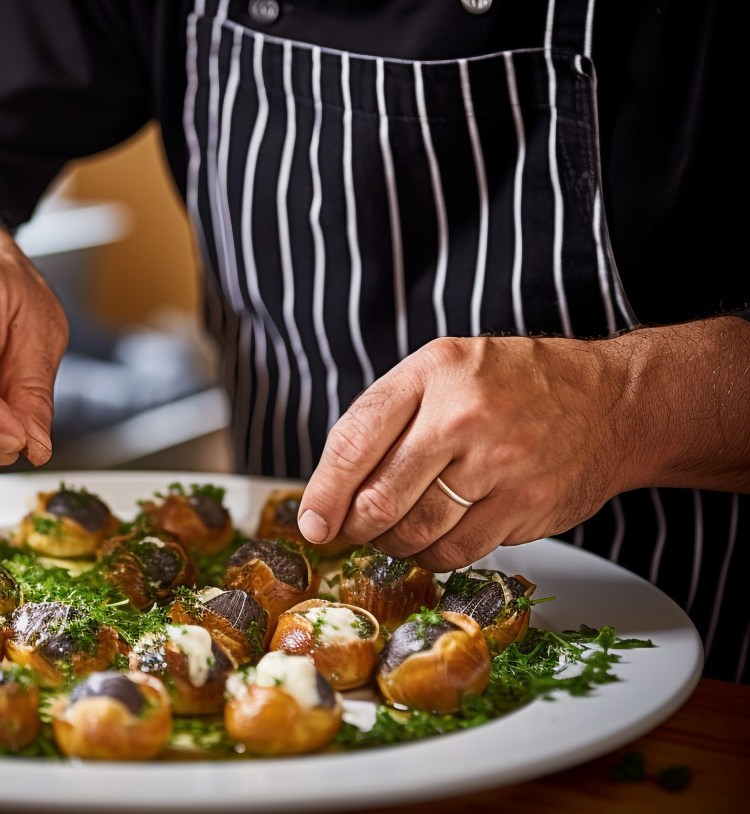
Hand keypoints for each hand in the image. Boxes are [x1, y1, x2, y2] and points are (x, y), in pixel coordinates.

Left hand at [295, 335, 631, 570]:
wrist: (612, 401)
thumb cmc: (514, 386)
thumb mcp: (442, 370)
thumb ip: (387, 418)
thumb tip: (329, 490)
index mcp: (431, 374)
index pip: (353, 441)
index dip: (323, 492)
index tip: (312, 522)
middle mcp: (464, 415)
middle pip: (380, 498)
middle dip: (355, 527)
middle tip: (350, 532)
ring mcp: (500, 463)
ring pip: (415, 533)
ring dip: (393, 544)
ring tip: (396, 531)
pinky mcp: (528, 505)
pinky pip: (458, 551)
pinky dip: (435, 555)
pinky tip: (437, 537)